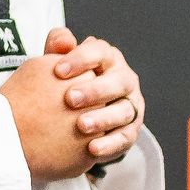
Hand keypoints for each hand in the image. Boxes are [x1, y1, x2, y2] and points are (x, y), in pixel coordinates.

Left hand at [46, 26, 144, 164]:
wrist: (75, 114)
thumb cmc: (65, 84)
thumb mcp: (59, 64)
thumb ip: (57, 47)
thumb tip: (64, 40)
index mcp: (108, 59)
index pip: (100, 52)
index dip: (81, 59)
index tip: (58, 71)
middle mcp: (124, 80)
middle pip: (118, 82)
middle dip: (95, 90)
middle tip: (70, 99)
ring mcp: (131, 105)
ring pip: (124, 111)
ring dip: (104, 118)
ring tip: (81, 126)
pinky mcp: (131, 130)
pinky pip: (125, 138)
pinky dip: (110, 144)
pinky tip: (91, 149)